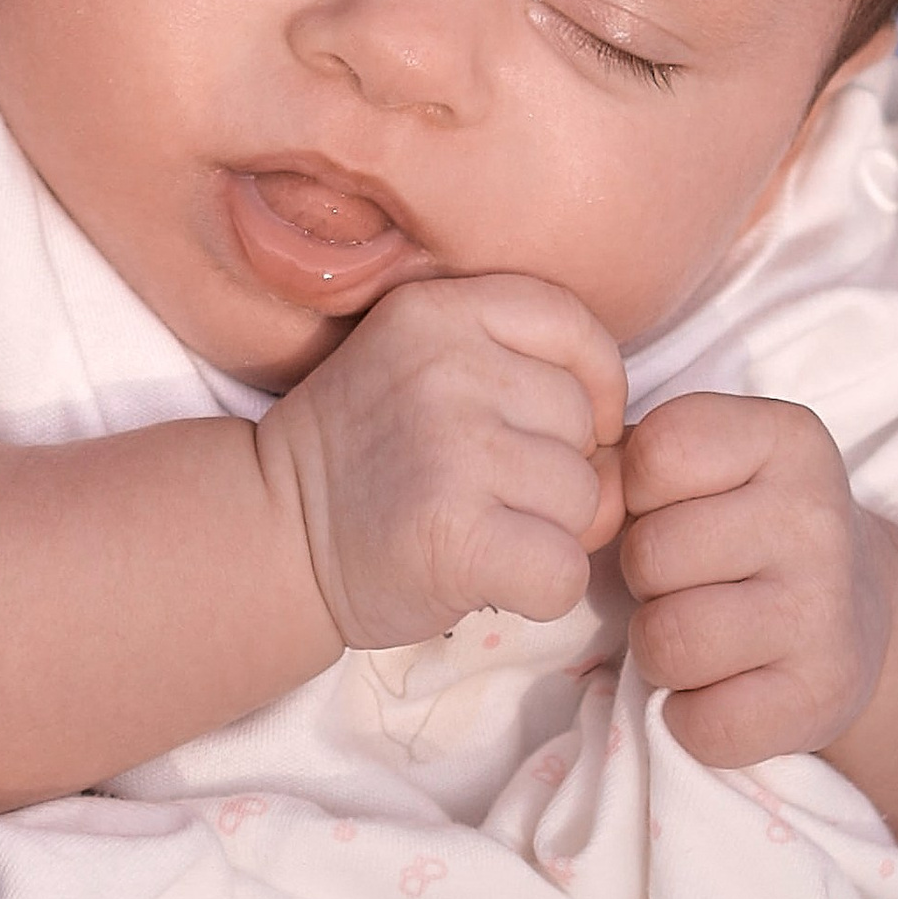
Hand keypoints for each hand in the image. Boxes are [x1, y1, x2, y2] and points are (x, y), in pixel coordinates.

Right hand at [258, 275, 625, 650]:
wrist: (272, 535)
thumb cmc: (370, 457)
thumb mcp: (428, 367)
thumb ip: (524, 374)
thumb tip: (625, 450)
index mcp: (440, 309)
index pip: (575, 327)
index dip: (593, 385)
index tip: (562, 424)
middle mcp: (446, 367)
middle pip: (585, 425)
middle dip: (559, 469)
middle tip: (485, 490)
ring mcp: (451, 450)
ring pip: (584, 500)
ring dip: (548, 531)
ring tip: (477, 528)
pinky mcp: (455, 536)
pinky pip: (564, 570)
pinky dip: (540, 589)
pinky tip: (487, 577)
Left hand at [618, 389, 892, 767]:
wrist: (853, 613)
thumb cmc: (740, 530)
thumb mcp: (695, 470)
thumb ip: (621, 468)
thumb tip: (576, 523)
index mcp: (788, 438)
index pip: (660, 452)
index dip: (638, 492)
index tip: (671, 510)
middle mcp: (817, 517)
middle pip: (651, 554)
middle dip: (643, 579)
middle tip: (684, 585)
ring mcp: (826, 610)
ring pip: (668, 640)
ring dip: (657, 651)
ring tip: (695, 635)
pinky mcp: (821, 696)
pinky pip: (702, 723)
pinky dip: (687, 718)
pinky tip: (719, 688)